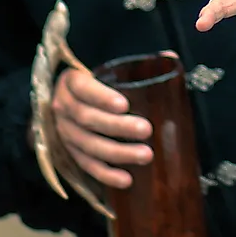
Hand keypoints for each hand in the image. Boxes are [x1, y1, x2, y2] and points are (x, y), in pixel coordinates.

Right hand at [50, 63, 153, 189]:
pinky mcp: (71, 152)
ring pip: (88, 145)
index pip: (83, 88)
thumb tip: (172, 57)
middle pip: (88, 119)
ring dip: (117, 153)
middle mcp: (63, 107)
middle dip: (118, 127)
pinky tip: (126, 180)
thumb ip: (137, 65)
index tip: (124, 105)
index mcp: (71, 82)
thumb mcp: (109, 69)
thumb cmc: (100, 82)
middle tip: (146, 130)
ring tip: (145, 155)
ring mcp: (65, 132)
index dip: (102, 97)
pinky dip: (106, 175)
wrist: (72, 98)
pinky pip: (86, 165)